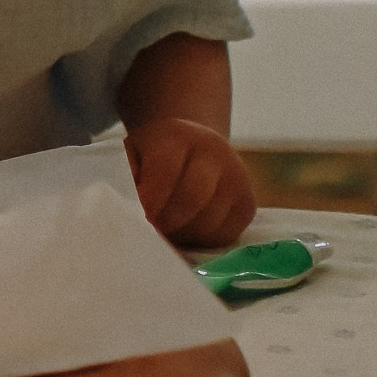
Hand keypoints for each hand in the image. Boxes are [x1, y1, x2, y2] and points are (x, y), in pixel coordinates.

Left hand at [125, 118, 255, 246]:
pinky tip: (185, 231)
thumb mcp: (133, 152)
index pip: (166, 170)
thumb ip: (128, 176)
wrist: (195, 146)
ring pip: (209, 221)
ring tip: (165, 231)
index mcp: (178, 136)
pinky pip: (224, 235)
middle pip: (192, 197)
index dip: (150, 199)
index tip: (138, 217)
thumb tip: (131, 209)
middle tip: (151, 231)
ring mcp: (237, 178)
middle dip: (166, 221)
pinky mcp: (248, 205)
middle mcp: (214, 153)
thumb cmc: (154, 153)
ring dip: (183, 234)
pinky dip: (201, 241)